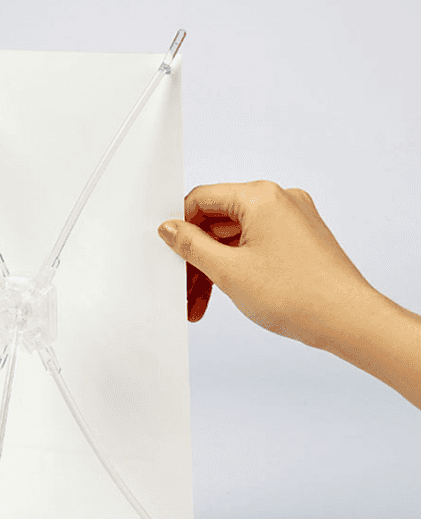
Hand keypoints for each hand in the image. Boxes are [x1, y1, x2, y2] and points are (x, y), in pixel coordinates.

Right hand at [158, 180, 377, 350]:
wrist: (349, 321)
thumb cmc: (299, 295)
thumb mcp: (228, 271)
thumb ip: (191, 245)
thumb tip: (170, 229)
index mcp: (260, 197)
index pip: (202, 199)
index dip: (180, 226)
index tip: (170, 252)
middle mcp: (279, 201)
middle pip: (218, 220)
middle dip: (197, 256)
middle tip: (184, 287)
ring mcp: (292, 220)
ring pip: (235, 237)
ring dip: (215, 267)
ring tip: (202, 302)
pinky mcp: (299, 239)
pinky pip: (255, 245)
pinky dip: (237, 266)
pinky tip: (227, 291)